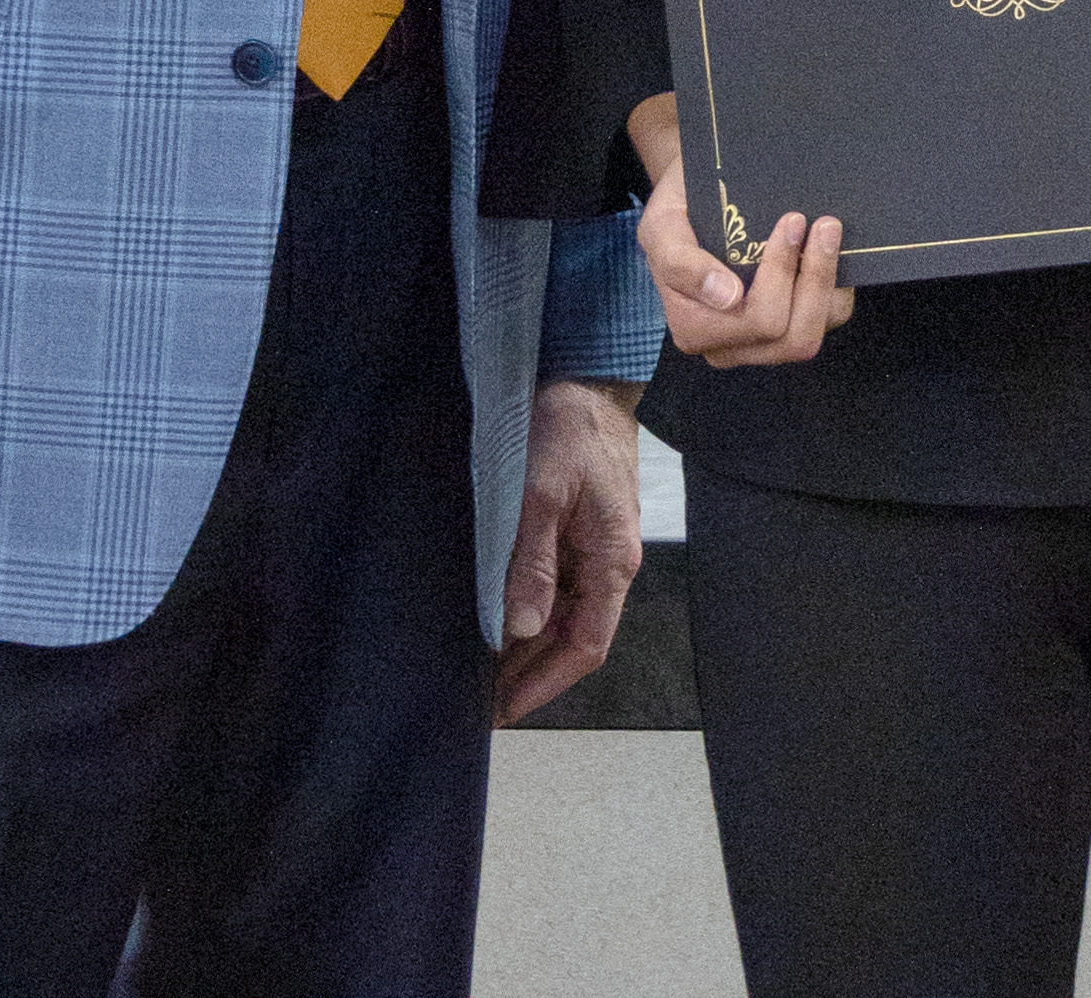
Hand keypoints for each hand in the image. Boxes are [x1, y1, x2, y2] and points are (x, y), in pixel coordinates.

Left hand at [496, 378, 645, 724]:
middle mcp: (610, 562)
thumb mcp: (540, 495)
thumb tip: (521, 629)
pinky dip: (530, 611)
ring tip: (481, 669)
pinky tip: (497, 619)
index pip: (586, 645)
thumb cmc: (566, 431)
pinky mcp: (581, 532)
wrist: (587, 379)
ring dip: (529, 645)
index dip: (545, 683)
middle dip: (531, 671)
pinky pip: (559, 587)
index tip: (503, 709)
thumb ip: (532, 563)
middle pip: (575, 636)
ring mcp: (597, 548)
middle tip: (478, 699)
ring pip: (565, 615)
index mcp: (612, 559)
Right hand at [627, 95, 851, 368]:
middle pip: (790, 338)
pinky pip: (827, 321)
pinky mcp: (793, 327)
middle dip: (813, 277)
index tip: (791, 221)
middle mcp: (729, 346)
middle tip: (821, 222)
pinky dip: (836, 288)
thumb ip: (680, 263)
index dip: (779, 273)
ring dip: (827, 281)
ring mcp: (763, 343)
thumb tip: (727, 297)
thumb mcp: (662, 225)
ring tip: (829, 230)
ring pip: (812, 336)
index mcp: (694, 328)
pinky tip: (832, 252)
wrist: (697, 196)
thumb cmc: (680, 210)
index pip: (753, 321)